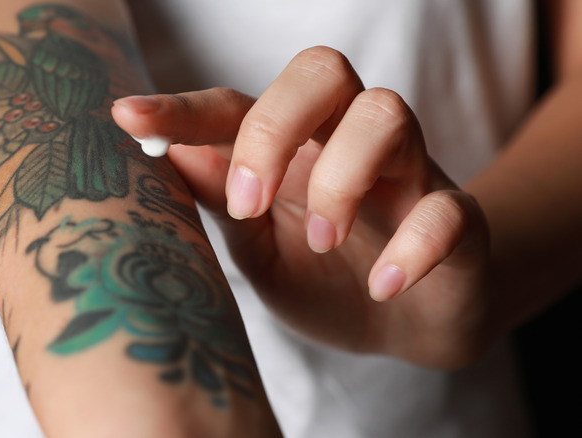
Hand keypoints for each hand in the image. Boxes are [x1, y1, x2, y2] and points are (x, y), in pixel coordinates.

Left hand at [112, 46, 491, 368]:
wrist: (409, 325)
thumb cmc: (326, 279)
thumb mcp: (259, 248)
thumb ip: (224, 202)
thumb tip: (170, 154)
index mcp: (294, 149)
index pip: (237, 105)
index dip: (182, 108)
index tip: (126, 117)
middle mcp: (348, 142)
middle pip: (322, 71)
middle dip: (275, 126)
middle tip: (248, 204)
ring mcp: (408, 174)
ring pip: (386, 113)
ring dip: (340, 179)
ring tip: (320, 242)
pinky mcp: (458, 219)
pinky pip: (448, 207)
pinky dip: (412, 246)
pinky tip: (382, 286)